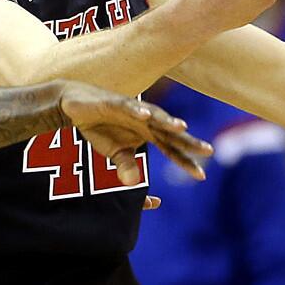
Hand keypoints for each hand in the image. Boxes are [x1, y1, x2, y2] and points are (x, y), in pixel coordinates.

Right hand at [57, 81, 212, 185]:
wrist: (75, 105)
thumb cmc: (101, 126)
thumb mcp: (114, 153)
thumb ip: (126, 166)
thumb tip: (134, 183)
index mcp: (148, 133)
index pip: (171, 149)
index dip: (185, 161)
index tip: (201, 176)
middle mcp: (146, 120)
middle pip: (170, 132)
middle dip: (188, 140)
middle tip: (208, 150)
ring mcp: (132, 110)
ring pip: (154, 115)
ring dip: (167, 121)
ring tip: (182, 127)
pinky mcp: (114, 102)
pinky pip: (127, 107)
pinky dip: (136, 110)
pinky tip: (145, 116)